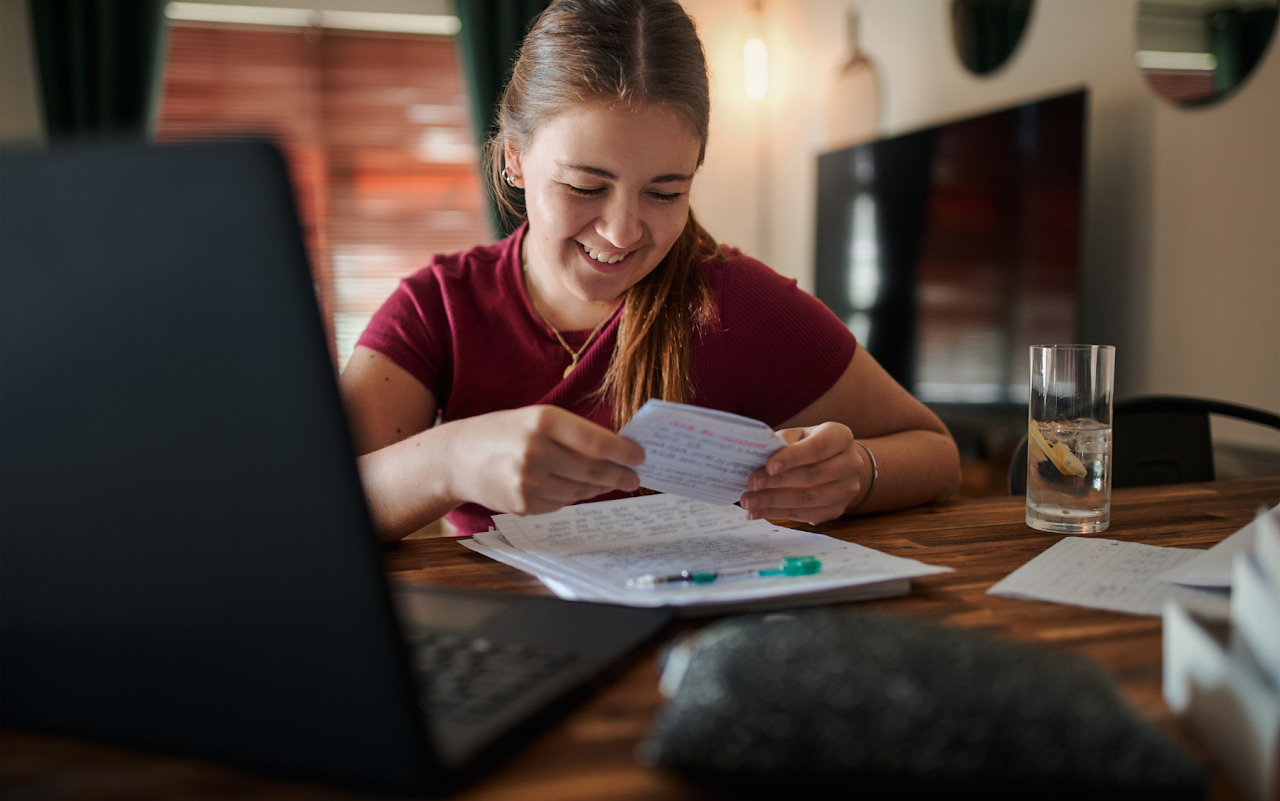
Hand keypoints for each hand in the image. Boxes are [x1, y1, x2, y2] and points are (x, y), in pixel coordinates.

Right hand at [443, 405, 643, 515]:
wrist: (456, 458)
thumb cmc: (503, 433)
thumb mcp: (535, 418)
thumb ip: (572, 433)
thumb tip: (616, 451)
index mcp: (543, 420)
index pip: (596, 441)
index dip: (623, 452)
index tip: (640, 457)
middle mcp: (536, 451)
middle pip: (593, 470)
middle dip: (619, 475)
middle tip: (633, 478)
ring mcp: (529, 481)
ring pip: (580, 490)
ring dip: (598, 487)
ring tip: (608, 482)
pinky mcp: (524, 504)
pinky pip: (562, 503)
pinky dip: (573, 496)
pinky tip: (574, 487)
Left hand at [739, 422, 862, 523]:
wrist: (838, 464)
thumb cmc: (811, 445)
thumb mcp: (800, 434)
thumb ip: (784, 440)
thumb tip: (759, 452)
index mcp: (840, 437)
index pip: (818, 448)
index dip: (793, 457)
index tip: (769, 466)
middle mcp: (850, 464)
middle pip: (813, 475)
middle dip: (778, 481)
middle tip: (751, 484)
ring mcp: (846, 490)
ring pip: (808, 499)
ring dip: (774, 501)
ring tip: (749, 502)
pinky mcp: (836, 510)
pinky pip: (805, 514)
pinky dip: (778, 514)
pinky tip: (757, 512)